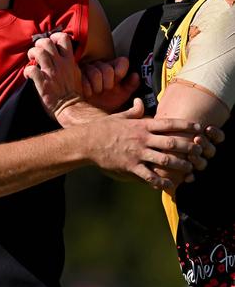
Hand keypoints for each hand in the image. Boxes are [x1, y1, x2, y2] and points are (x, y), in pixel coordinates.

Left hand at [25, 32, 83, 121]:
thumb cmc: (73, 94)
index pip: (63, 38)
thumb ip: (69, 64)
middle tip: (37, 52)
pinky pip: (31, 69)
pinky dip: (27, 71)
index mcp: (69, 61)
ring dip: (32, 54)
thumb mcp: (76, 74)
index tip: (51, 41)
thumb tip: (64, 58)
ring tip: (31, 59)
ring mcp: (51, 72)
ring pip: (38, 52)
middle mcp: (60, 64)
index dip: (55, 36)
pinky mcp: (42, 82)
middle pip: (47, 42)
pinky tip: (28, 75)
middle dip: (39, 44)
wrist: (71, 108)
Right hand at [81, 57, 139, 111]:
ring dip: (98, 87)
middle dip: (108, 83)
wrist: (90, 111)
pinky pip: (84, 79)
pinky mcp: (77, 75)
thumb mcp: (121, 95)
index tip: (118, 81)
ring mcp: (89, 69)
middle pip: (108, 68)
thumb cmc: (107, 102)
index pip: (122, 61)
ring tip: (96, 93)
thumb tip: (135, 75)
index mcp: (115, 69)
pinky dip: (88, 89)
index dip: (121, 71)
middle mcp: (103, 66)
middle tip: (106, 90)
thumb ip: (130, 86)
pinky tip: (88, 94)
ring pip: (95, 73)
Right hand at [91, 101, 211, 190]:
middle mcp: (143, 139)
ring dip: (180, 165)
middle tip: (200, 151)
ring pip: (165, 160)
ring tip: (190, 169)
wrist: (86, 142)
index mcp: (142, 125)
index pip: (169, 123)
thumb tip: (140, 101)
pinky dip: (161, 182)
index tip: (199, 128)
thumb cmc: (102, 128)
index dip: (187, 126)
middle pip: (172, 142)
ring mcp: (137, 153)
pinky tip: (170, 185)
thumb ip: (134, 111)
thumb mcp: (119, 116)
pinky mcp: (130, 167)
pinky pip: (149, 176)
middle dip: (189, 147)